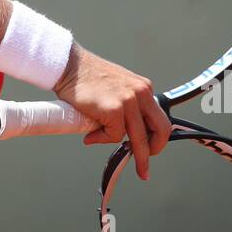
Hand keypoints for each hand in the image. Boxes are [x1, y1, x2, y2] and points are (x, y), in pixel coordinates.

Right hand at [53, 43, 171, 179]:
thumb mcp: (118, 87)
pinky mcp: (114, 109)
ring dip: (134, 155)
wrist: (70, 66)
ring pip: (139, 139)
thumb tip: (129, 132)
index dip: (157, 138)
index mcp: (143, 88)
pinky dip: (102, 139)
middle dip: (154, 151)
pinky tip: (91, 135)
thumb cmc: (88, 78)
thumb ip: (127, 107)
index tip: (151, 149)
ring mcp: (128, 101)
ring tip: (127, 162)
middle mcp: (141, 93)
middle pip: (160, 129)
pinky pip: (114, 136)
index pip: (160, 118)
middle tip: (145, 164)